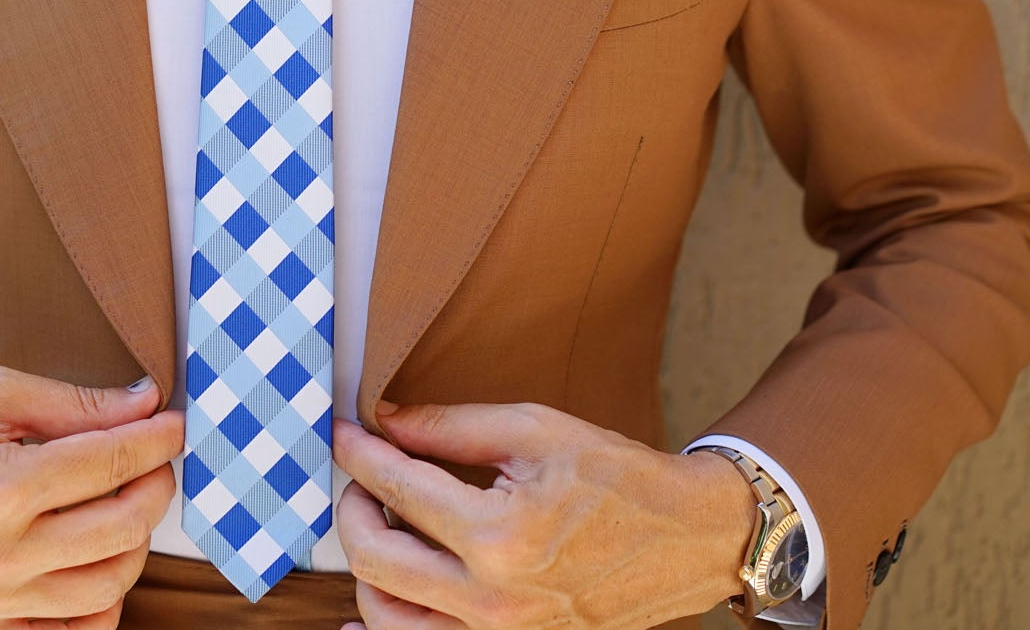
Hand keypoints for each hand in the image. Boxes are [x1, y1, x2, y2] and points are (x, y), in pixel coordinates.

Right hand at [0, 366, 182, 629]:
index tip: (175, 424)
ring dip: (134, 541)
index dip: (156, 439)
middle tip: (155, 460)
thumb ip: (72, 402)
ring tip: (125, 502)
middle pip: (122, 529)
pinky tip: (98, 560)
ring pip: (106, 587)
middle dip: (155, 488)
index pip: (111, 464)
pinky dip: (96, 604)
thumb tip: (144, 401)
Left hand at [331, 402, 756, 628]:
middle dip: (354, 504)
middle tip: (362, 473)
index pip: (396, 489)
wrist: (687, 538)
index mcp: (500, 536)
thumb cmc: (617, 477)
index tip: (342, 430)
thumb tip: (384, 420)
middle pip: (373, 556)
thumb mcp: (533, 431)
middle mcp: (492, 600)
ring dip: (367, 563)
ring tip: (384, 521)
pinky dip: (382, 626)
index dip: (358, 453)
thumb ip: (448, 428)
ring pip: (384, 612)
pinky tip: (369, 600)